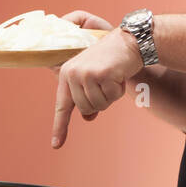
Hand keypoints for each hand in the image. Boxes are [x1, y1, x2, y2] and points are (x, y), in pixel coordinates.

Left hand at [50, 12, 140, 148]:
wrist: (130, 41)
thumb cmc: (113, 60)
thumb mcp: (96, 77)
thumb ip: (88, 96)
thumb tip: (87, 117)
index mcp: (66, 73)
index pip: (62, 106)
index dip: (60, 127)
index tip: (56, 145)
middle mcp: (72, 73)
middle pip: (85, 108)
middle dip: (101, 101)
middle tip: (108, 84)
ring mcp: (85, 73)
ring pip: (98, 105)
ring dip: (111, 96)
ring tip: (113, 77)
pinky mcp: (100, 74)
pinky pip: (111, 97)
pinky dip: (119, 90)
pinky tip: (119, 74)